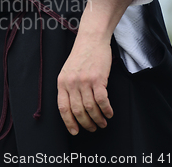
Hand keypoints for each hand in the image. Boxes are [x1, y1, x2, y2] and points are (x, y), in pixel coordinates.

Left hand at [56, 0, 140, 134]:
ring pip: (90, 108)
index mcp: (61, 82)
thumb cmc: (81, 56)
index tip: (75, 131)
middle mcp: (71, 83)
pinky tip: (109, 113)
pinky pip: (102, 101)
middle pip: (77, 111)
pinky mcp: (98, 79)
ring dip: (98, 119)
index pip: (63, 108)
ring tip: (102, 123)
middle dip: (86, 124)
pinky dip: (106, 110)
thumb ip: (68, 88)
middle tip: (93, 128)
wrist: (91, 39)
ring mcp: (84, 81)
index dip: (69, 122)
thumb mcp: (68, 71)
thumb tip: (72, 108)